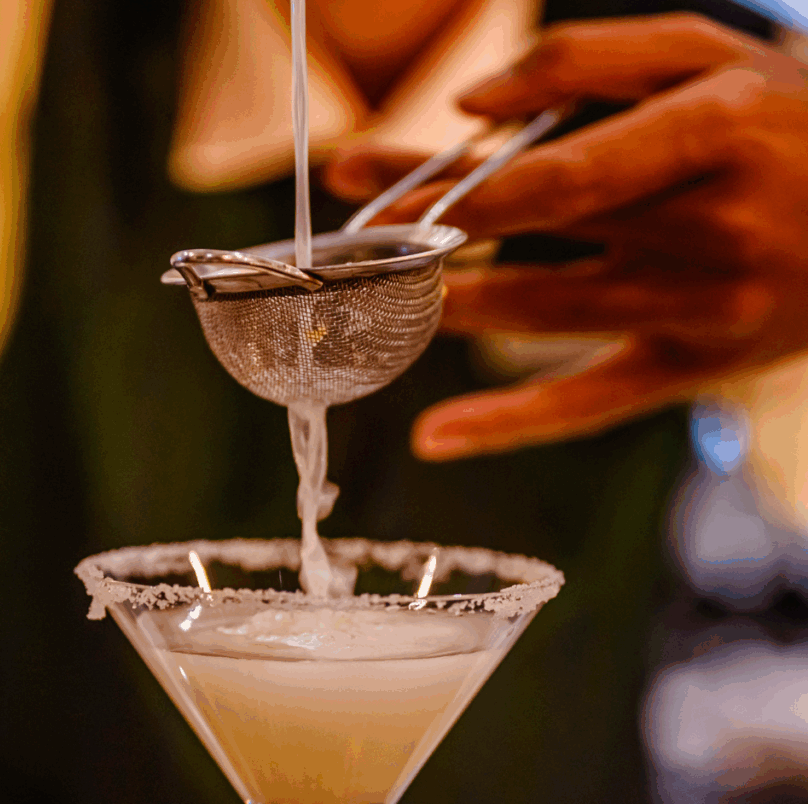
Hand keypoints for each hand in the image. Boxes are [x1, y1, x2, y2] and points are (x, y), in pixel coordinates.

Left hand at [328, 15, 807, 458]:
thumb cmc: (785, 123)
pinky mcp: (694, 366)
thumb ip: (595, 58)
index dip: (456, 177)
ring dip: (449, 302)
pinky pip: (591, 403)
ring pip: (545, 312)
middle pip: (534, 227)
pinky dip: (510, 424)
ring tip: (375, 301)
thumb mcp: (710, 56)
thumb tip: (473, 101)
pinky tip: (435, 436)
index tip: (372, 171)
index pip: (556, 167)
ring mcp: (701, 308)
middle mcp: (709, 226)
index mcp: (713, 131)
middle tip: (351, 225)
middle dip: (429, 222)